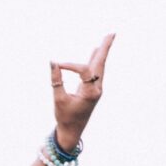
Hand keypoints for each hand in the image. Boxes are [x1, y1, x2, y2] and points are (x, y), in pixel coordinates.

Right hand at [49, 33, 114, 150]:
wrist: (72, 132)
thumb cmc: (65, 117)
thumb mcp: (58, 99)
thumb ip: (56, 81)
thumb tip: (53, 62)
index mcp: (90, 93)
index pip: (83, 70)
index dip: (69, 65)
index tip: (57, 66)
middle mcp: (96, 89)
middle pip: (101, 64)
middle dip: (105, 48)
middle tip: (112, 33)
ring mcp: (96, 89)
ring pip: (100, 66)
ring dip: (102, 51)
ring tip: (108, 38)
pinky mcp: (92, 90)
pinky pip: (95, 71)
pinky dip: (95, 60)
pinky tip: (96, 51)